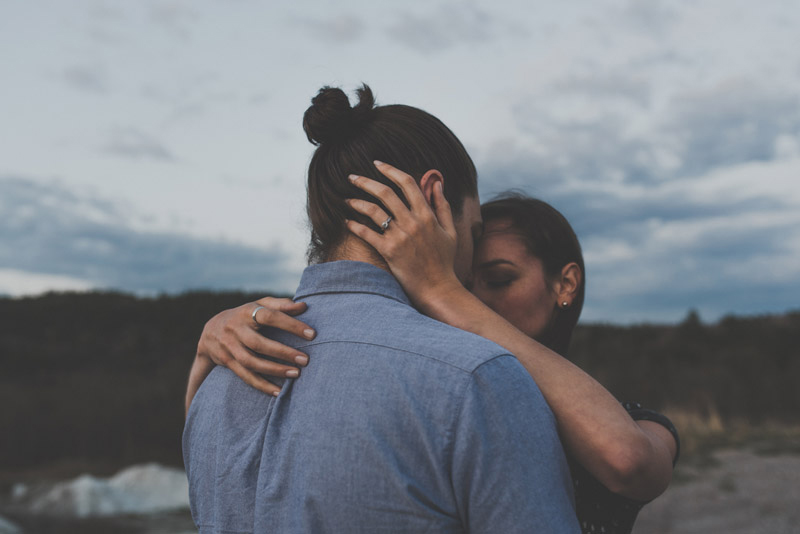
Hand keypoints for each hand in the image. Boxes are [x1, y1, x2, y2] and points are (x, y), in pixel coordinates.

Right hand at [194, 297, 315, 395]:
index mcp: (247, 312)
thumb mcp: (259, 305)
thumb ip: (281, 305)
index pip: (270, 316)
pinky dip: (262, 385)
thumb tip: (303, 306)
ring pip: (251, 362)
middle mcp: (235, 329)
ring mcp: (229, 346)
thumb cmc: (245, 316)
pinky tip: (278, 392)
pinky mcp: (227, 362)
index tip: (312, 334)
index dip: (291, 325)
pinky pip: (245, 376)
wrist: (210, 331)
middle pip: (258, 343)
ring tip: (295, 374)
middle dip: (283, 352)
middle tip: (305, 360)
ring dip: (274, 370)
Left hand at [345, 161, 462, 310]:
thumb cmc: (444, 261)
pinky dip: (354, 225)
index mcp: (427, 215)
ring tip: (347, 200)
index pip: (407, 183)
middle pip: (385, 192)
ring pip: (373, 211)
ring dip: (357, 202)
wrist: (438, 288)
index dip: (390, 170)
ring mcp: (400, 237)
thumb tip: (437, 183)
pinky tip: (347, 221)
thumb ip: (442, 205)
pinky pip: (367, 234)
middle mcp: (413, 222)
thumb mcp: (449, 231)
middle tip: (352, 176)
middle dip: (366, 181)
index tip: (377, 163)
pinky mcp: (389, 252)